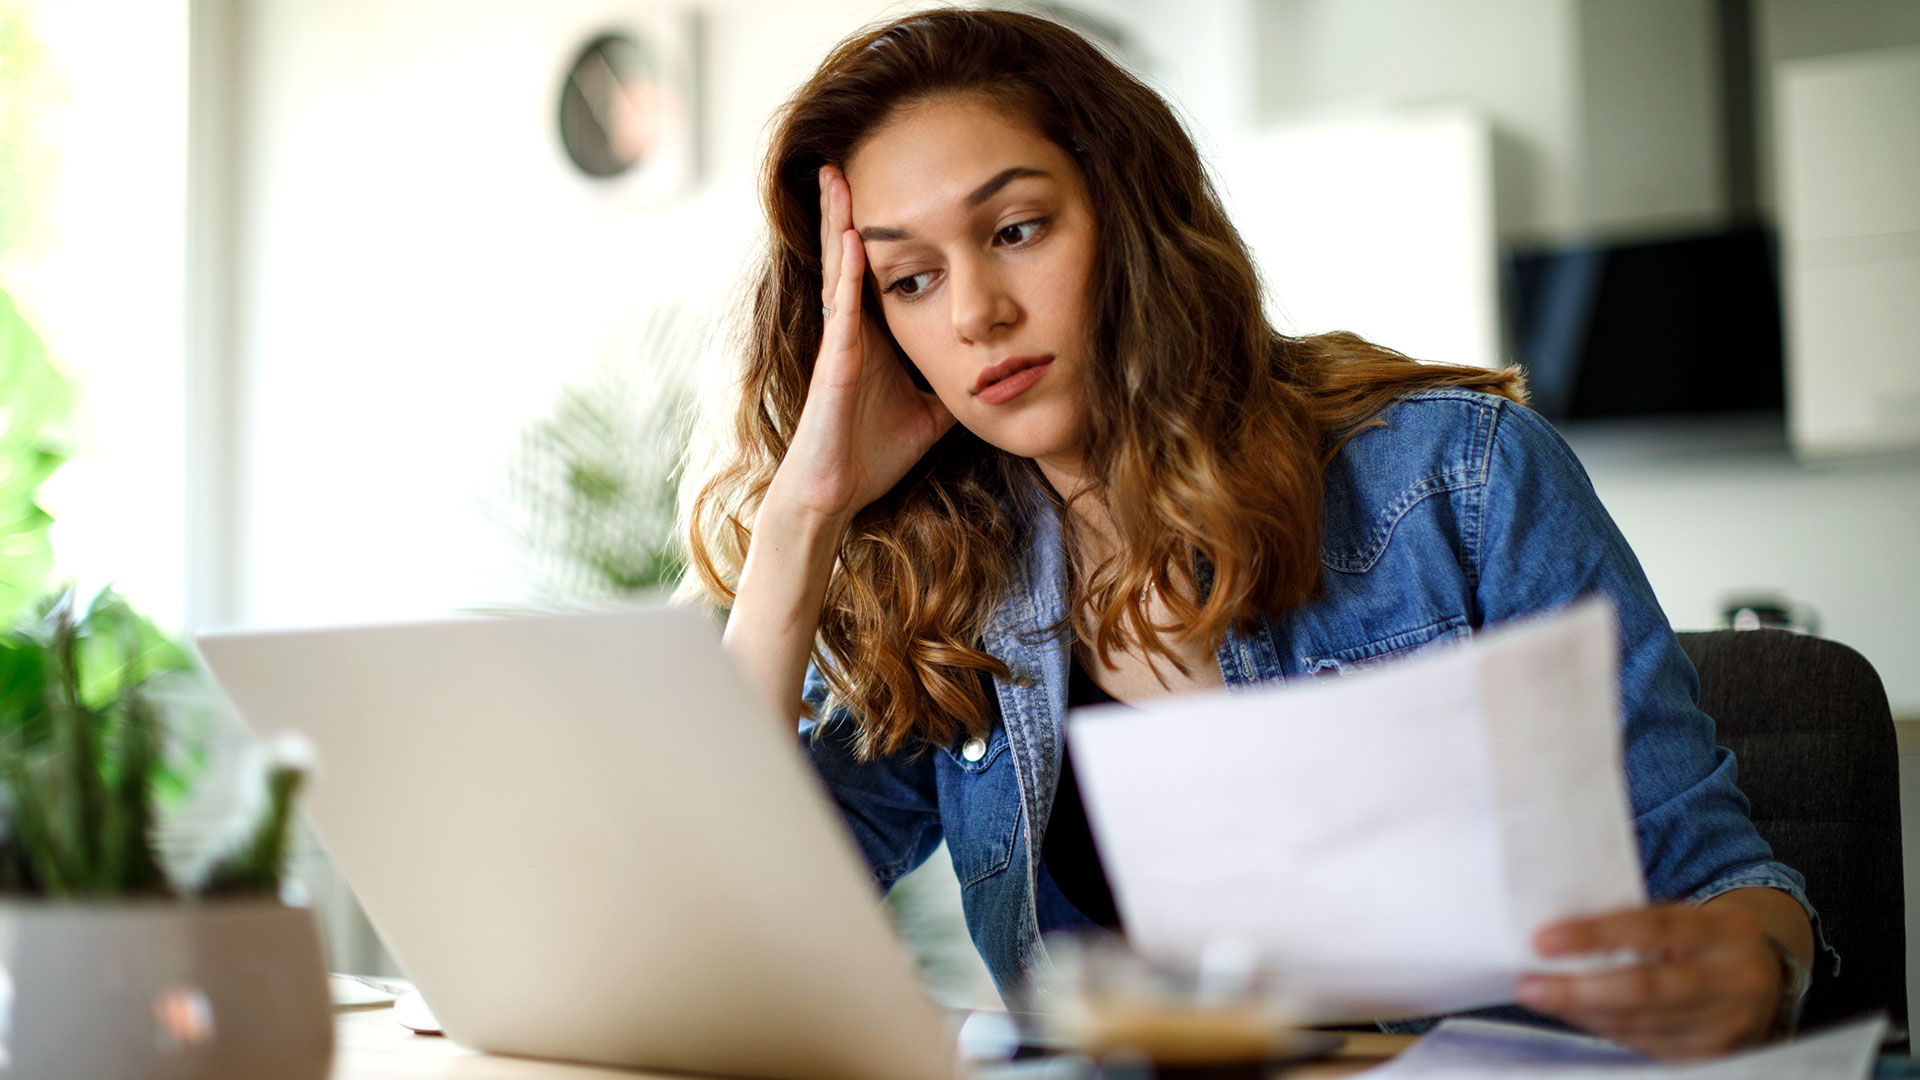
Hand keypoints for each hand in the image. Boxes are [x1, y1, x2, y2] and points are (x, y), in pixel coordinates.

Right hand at [771, 165, 954, 522]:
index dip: (878, 227)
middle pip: (849, 255)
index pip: (874, 268)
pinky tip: (854, 239)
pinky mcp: (834, 365)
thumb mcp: (931, 412)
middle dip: (847, 206)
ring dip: (838, 221)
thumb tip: (996, 368)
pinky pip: (842, 310)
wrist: (835, 497)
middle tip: (848, 154)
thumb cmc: (871, 456)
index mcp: (870, 336)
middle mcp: (849, 331)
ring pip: (838, 269)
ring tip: (837, 175)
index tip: (888, 185)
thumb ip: (952, 381)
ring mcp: (838, 343)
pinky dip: (848, 274)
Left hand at [1515, 905, 1780, 1059]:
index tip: (1543, 940)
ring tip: (1541, 996)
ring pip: (1640, 1024)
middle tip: (1528, 985)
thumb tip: (1558, 930)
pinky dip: (1604, 1029)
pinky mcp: (1713, 1057)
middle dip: (1579, 990)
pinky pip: (1646, 1045)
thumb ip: (1636, 920)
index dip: (1595, 935)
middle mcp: (1733, 981)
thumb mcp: (1685, 915)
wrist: (1766, 980)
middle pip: (1646, 989)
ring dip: (1582, 1012)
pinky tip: (1576, 1014)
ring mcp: (1726, 1025)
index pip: (1654, 928)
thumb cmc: (1703, 939)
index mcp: (1725, 931)